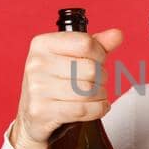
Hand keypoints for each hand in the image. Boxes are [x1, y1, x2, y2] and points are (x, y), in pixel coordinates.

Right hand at [9, 27, 123, 148]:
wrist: (31, 113)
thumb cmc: (54, 81)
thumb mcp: (70, 57)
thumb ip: (96, 44)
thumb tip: (117, 34)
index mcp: (43, 44)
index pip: (85, 43)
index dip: (100, 54)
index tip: (98, 61)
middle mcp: (37, 63)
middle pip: (90, 69)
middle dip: (101, 78)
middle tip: (96, 82)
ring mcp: (37, 88)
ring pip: (88, 91)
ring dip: (100, 95)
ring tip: (96, 95)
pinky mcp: (41, 111)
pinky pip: (82, 110)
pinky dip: (98, 109)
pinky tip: (97, 107)